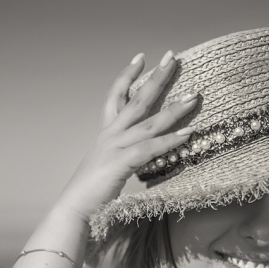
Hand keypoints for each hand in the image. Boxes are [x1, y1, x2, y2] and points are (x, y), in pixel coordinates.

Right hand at [53, 50, 197, 223]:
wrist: (73, 209)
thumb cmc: (90, 194)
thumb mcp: (106, 168)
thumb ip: (121, 157)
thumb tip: (138, 156)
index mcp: (106, 135)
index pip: (116, 97)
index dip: (127, 76)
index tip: (140, 58)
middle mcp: (110, 135)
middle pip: (137, 100)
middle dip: (156, 78)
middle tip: (173, 57)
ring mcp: (115, 147)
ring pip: (150, 122)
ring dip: (174, 108)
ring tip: (194, 96)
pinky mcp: (120, 163)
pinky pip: (151, 148)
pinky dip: (170, 139)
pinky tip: (188, 132)